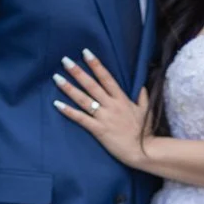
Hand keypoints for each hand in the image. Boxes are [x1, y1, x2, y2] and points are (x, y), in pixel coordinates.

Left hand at [53, 49, 149, 167]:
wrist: (143, 151)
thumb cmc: (145, 132)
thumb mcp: (146, 111)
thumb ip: (142, 97)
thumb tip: (142, 86)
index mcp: (122, 99)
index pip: (106, 78)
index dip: (96, 65)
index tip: (85, 53)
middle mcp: (111, 105)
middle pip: (91, 85)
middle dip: (78, 72)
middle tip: (65, 60)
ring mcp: (104, 117)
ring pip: (83, 99)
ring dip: (69, 88)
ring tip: (57, 78)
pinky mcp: (98, 130)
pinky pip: (81, 118)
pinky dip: (68, 111)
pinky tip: (57, 104)